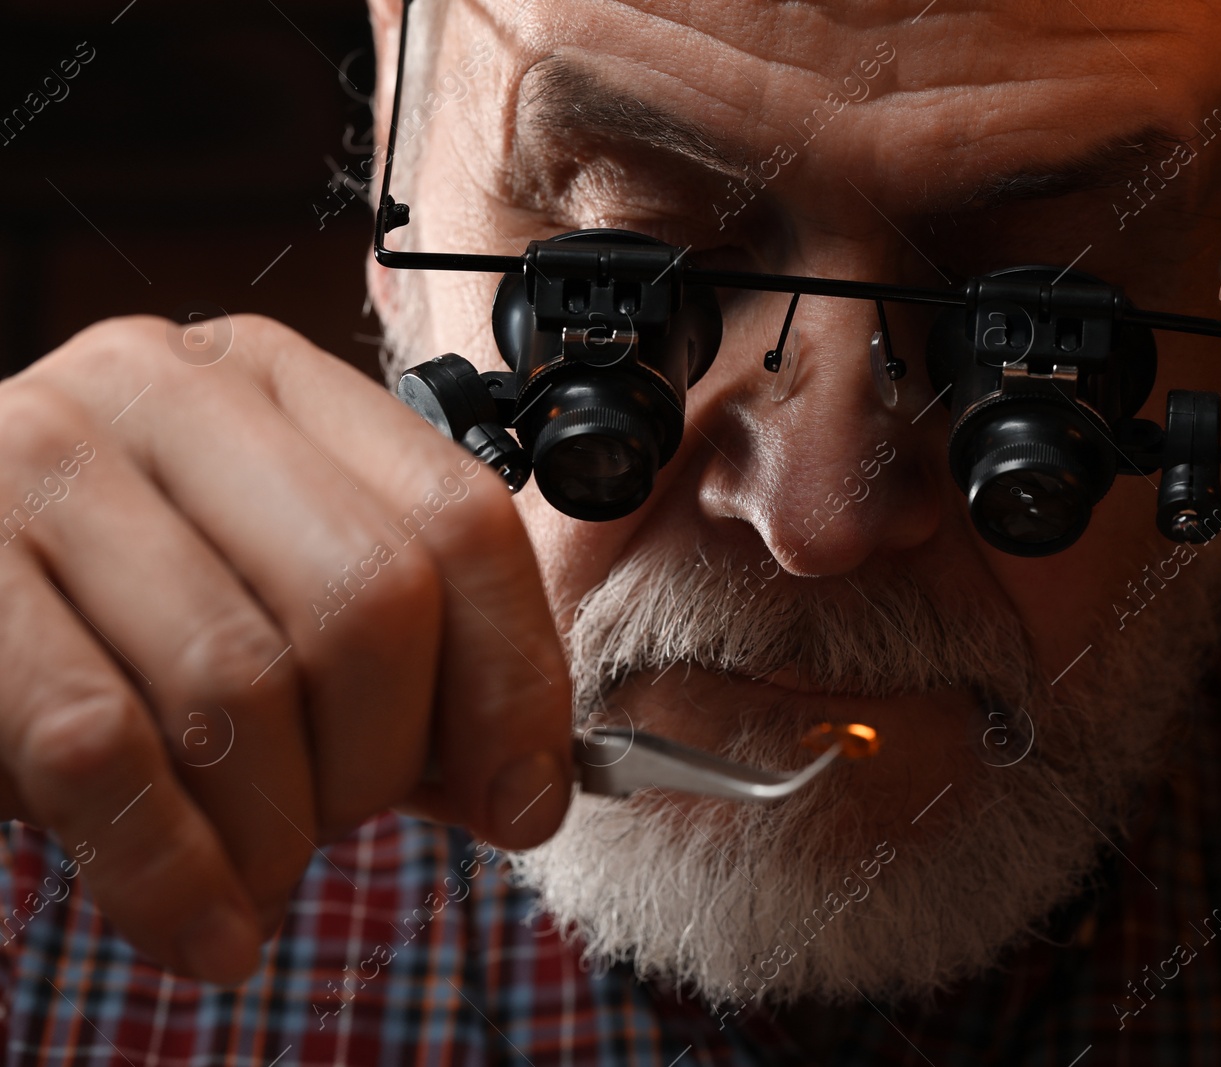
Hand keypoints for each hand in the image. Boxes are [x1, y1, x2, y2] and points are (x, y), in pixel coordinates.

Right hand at [0, 315, 571, 982]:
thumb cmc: (113, 610)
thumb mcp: (265, 593)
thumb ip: (397, 662)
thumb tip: (520, 786)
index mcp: (281, 382)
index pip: (459, 517)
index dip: (514, 679)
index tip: (523, 800)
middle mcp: (168, 389)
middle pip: (369, 599)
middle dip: (379, 764)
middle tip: (337, 829)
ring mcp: (45, 462)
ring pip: (240, 683)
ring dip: (275, 832)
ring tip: (255, 878)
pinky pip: (101, 747)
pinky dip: (174, 869)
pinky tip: (204, 927)